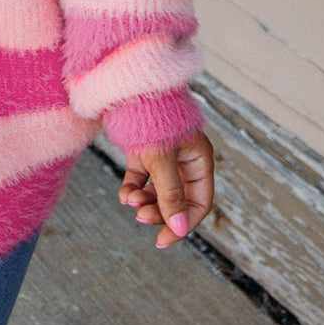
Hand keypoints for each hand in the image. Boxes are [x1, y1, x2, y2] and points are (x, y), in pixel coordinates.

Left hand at [118, 129, 213, 248]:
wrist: (127, 84)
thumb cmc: (151, 117)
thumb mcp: (162, 159)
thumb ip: (171, 194)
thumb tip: (180, 229)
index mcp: (199, 159)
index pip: (199, 202)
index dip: (184, 223)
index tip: (163, 240)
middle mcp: (184, 159)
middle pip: (177, 199)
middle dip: (159, 211)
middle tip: (140, 217)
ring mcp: (163, 155)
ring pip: (157, 190)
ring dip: (144, 200)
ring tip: (129, 201)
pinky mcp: (143, 150)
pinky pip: (140, 177)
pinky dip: (133, 187)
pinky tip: (124, 195)